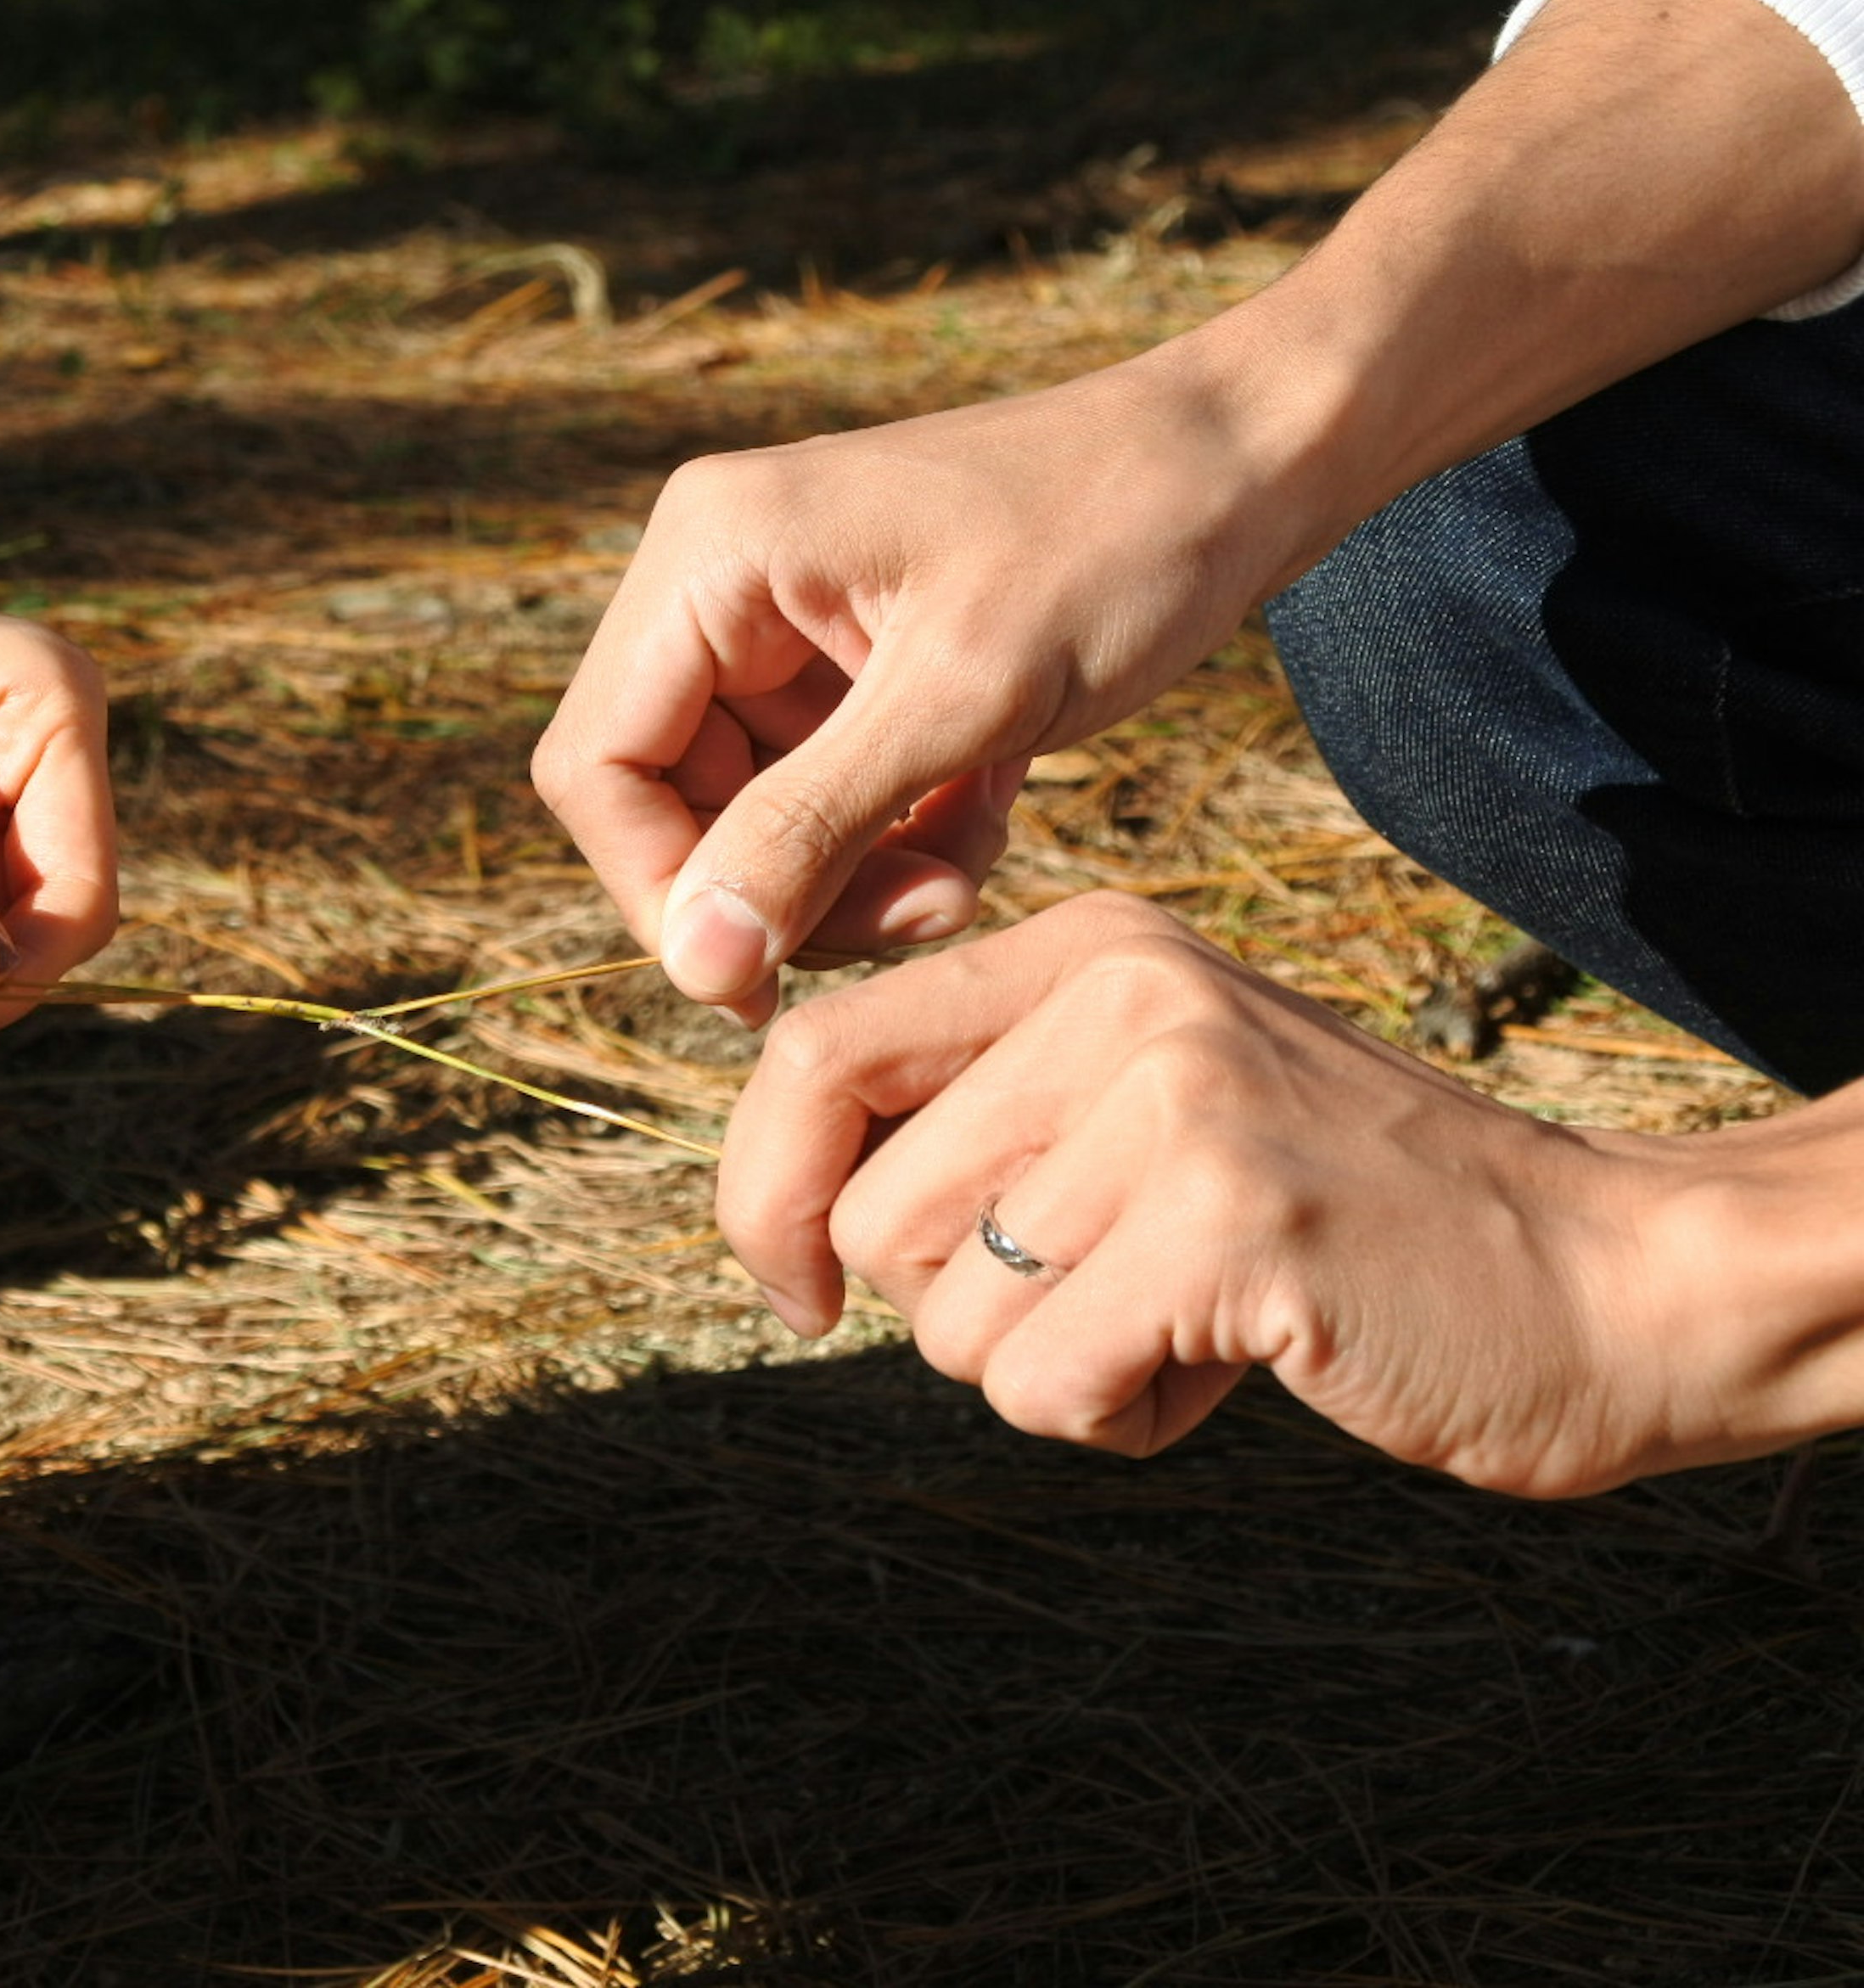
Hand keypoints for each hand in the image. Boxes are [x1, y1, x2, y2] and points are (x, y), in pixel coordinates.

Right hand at [531, 349, 1327, 1019]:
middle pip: (665, 801)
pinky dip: (892, 843)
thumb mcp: (964, 699)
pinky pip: (819, 801)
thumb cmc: (1118, 540)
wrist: (1250, 462)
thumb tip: (692, 965)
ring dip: (848, 880)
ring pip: (747, 819)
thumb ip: (810, 831)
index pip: (598, 766)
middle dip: (779, 889)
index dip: (662, 890)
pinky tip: (983, 820)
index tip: (765, 976)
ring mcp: (780, 625)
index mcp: (707, 553)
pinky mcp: (845, 665)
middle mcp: (717, 581)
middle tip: (913, 919)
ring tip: (963, 876)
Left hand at [720, 892, 1718, 1498]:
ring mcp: (1178, 1098)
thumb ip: (984, 1118)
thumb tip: (782, 1213)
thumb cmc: (1339, 1222)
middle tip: (1105, 1300)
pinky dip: (1120, 1418)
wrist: (1604, 1278)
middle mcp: (1118, 996)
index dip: (763, 1195)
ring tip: (1189, 1319)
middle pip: (866, 1215)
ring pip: (948, 1319)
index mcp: (1082, 949)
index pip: (809, 1054)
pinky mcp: (1227, 1221)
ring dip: (1051, 1371)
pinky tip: (1233, 1362)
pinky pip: (1046, 1386)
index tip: (797, 1292)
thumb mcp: (1151, 1105)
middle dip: (954, 1310)